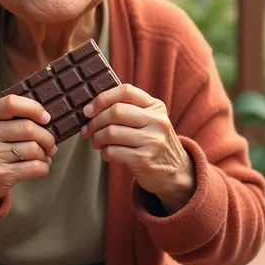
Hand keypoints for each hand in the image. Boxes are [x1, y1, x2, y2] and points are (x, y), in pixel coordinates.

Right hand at [0, 95, 56, 206]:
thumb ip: (10, 119)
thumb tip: (46, 120)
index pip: (11, 103)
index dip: (34, 108)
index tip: (46, 117)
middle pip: (28, 128)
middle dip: (47, 137)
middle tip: (50, 143)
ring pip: (34, 149)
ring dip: (45, 154)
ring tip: (44, 156)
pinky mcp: (0, 174)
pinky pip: (34, 168)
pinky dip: (44, 167)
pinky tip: (41, 167)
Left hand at [82, 84, 195, 211]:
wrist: (176, 173)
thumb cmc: (153, 142)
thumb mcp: (150, 120)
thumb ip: (129, 109)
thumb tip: (92, 108)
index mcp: (155, 106)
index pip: (126, 91)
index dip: (102, 98)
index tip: (89, 109)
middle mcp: (156, 121)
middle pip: (116, 111)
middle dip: (95, 121)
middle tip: (88, 129)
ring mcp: (152, 140)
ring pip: (111, 132)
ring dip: (97, 138)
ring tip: (97, 142)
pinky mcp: (144, 159)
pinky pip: (113, 151)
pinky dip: (104, 152)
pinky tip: (107, 153)